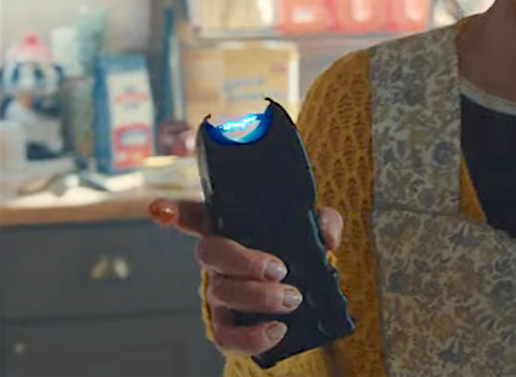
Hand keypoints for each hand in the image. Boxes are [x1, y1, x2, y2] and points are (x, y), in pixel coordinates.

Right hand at [150, 198, 343, 356]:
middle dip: (244, 261)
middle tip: (279, 270)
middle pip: (210, 252)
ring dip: (259, 297)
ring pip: (222, 292)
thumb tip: (325, 235)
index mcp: (234, 228)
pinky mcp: (227, 324)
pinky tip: (276, 330)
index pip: (199, 213)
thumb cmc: (296, 253)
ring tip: (292, 299)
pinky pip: (225, 336)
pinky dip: (251, 337)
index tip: (160, 208)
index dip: (176, 211)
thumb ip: (321, 222)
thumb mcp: (311, 232)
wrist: (300, 297)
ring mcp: (219, 292)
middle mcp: (220, 258)